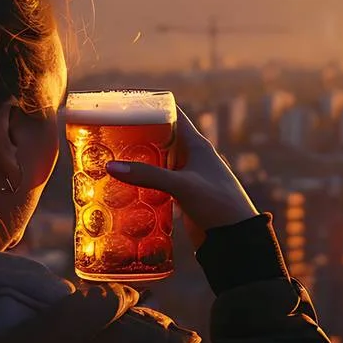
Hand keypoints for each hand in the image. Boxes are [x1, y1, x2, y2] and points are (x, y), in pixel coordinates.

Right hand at [106, 112, 257, 246]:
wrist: (236, 237)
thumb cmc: (217, 203)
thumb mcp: (182, 185)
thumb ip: (148, 175)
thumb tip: (111, 167)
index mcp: (196, 144)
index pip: (172, 115)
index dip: (150, 107)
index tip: (123, 105)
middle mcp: (192, 156)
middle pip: (160, 138)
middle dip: (136, 137)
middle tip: (107, 137)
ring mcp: (188, 176)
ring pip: (158, 162)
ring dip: (138, 161)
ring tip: (109, 159)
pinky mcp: (183, 195)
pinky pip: (159, 183)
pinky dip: (144, 182)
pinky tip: (124, 187)